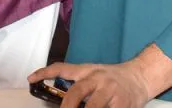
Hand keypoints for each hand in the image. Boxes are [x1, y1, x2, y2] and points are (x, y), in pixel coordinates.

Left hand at [29, 62, 148, 107]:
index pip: (63, 68)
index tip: (31, 79)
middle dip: (66, 107)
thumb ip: (79, 83)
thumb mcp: (94, 74)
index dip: (45, 72)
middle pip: (76, 92)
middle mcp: (97, 78)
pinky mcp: (122, 103)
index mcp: (87, 70)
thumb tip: (62, 100)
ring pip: (93, 107)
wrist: (140, 76)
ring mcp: (110, 91)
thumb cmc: (112, 78)